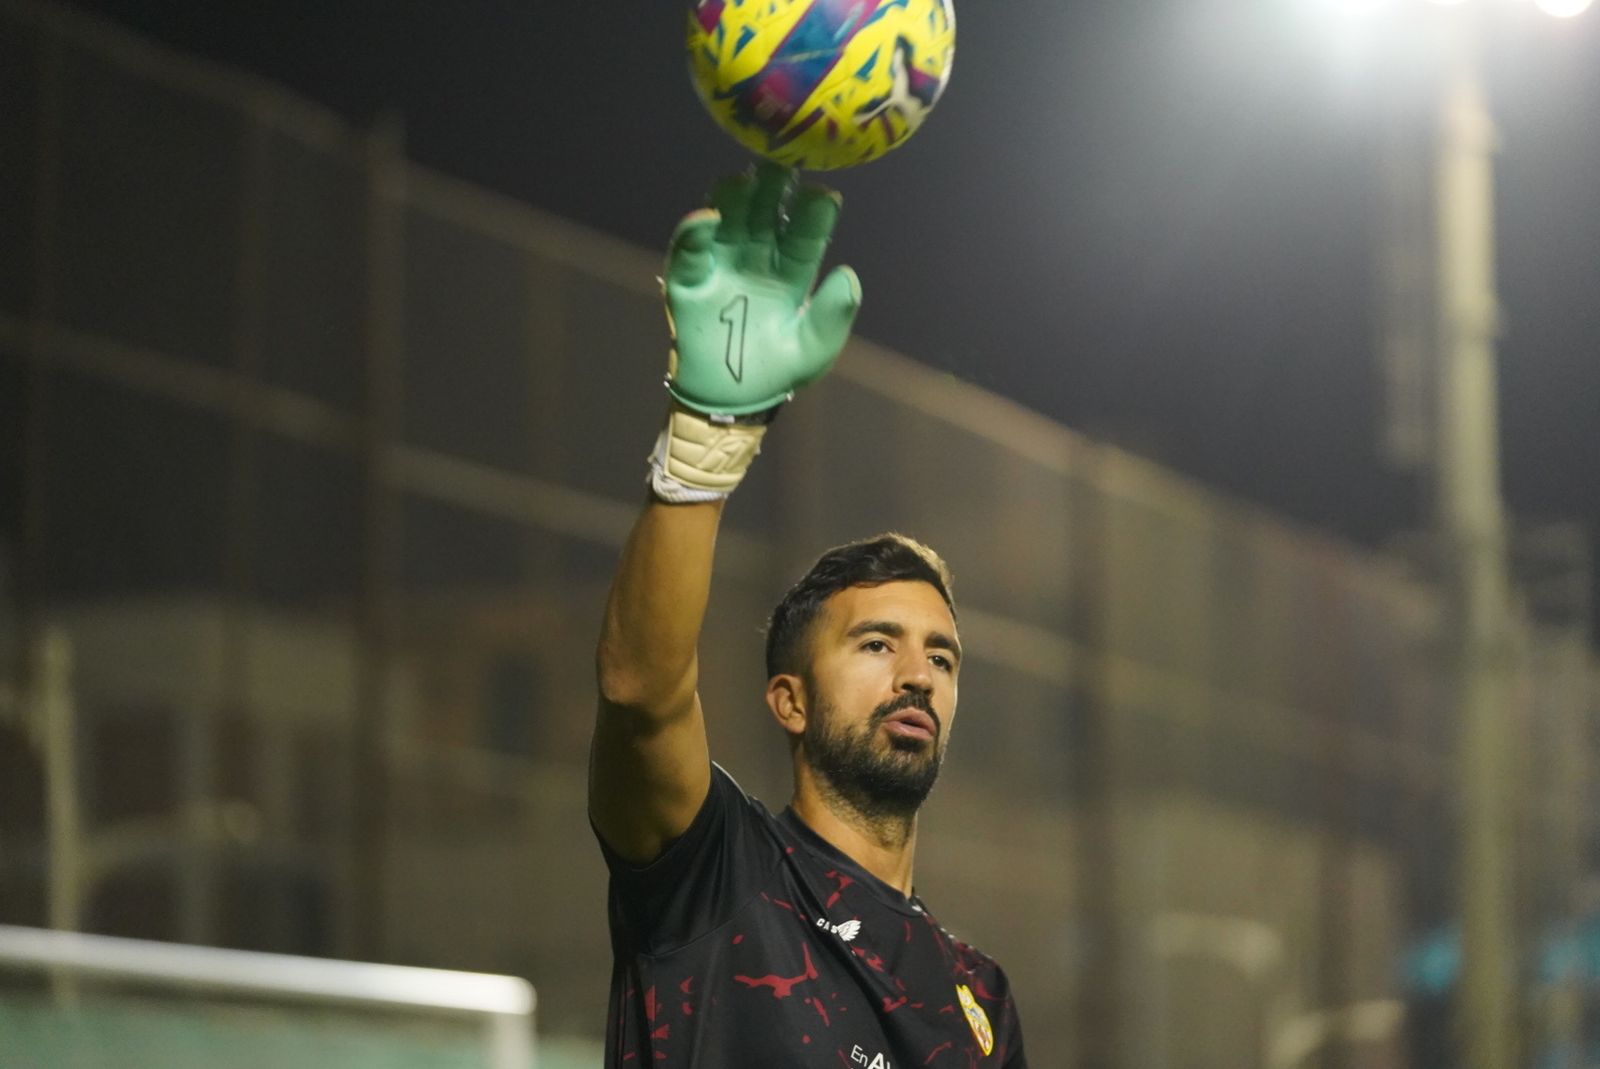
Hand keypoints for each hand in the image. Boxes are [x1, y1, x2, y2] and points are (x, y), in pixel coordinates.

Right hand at [663, 163, 861, 417]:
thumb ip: (832, 316)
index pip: (805, 233)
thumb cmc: (776, 372)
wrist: (729, 403)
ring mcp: (722, 265)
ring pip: (728, 219)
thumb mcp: (814, 350)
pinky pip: (690, 251)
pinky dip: (695, 230)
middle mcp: (758, 259)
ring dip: (735, 198)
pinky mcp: (689, 281)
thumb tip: (849, 275)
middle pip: (765, 214)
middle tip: (781, 162)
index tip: (823, 194)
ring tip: (744, 180)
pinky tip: (708, 216)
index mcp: (793, 271)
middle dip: (773, 188)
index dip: (814, 212)